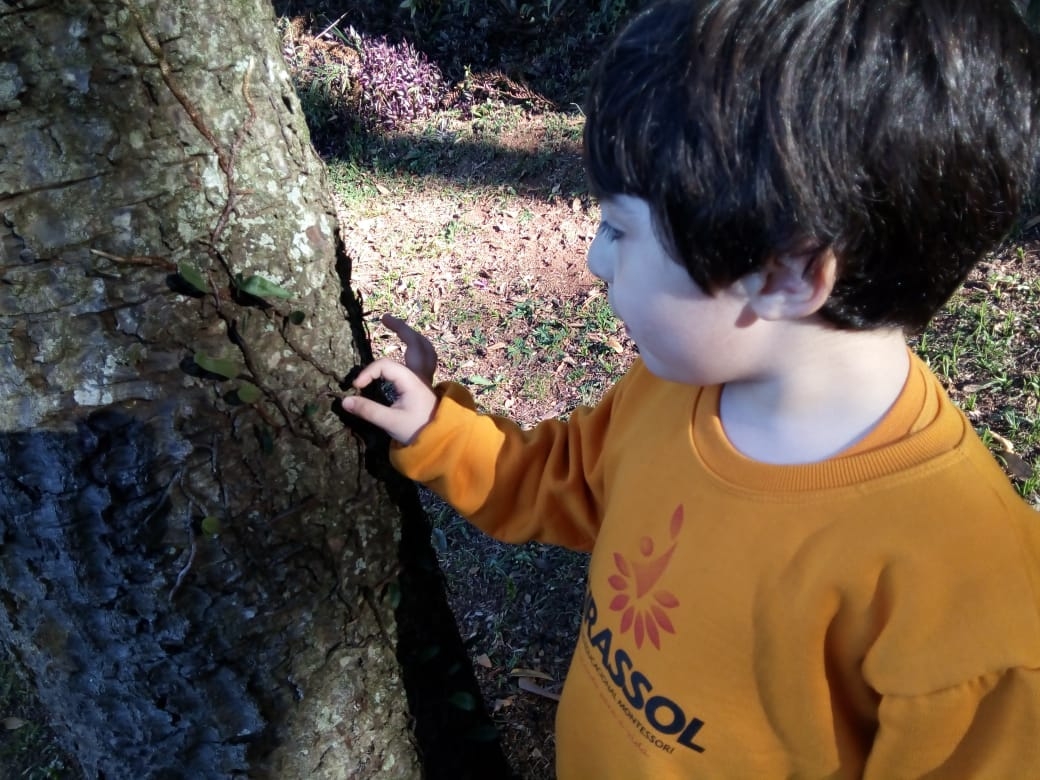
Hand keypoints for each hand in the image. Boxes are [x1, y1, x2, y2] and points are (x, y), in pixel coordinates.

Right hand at [340, 315, 439, 444]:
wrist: (441, 439)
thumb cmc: (417, 430)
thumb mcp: (390, 422)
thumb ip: (367, 410)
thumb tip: (345, 401)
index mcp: (412, 380)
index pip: (385, 365)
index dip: (368, 373)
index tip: (356, 387)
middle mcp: (420, 374)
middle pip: (414, 342)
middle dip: (400, 328)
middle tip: (383, 317)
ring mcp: (425, 378)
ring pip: (424, 348)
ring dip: (410, 335)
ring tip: (395, 325)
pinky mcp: (424, 384)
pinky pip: (424, 357)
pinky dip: (416, 347)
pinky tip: (406, 347)